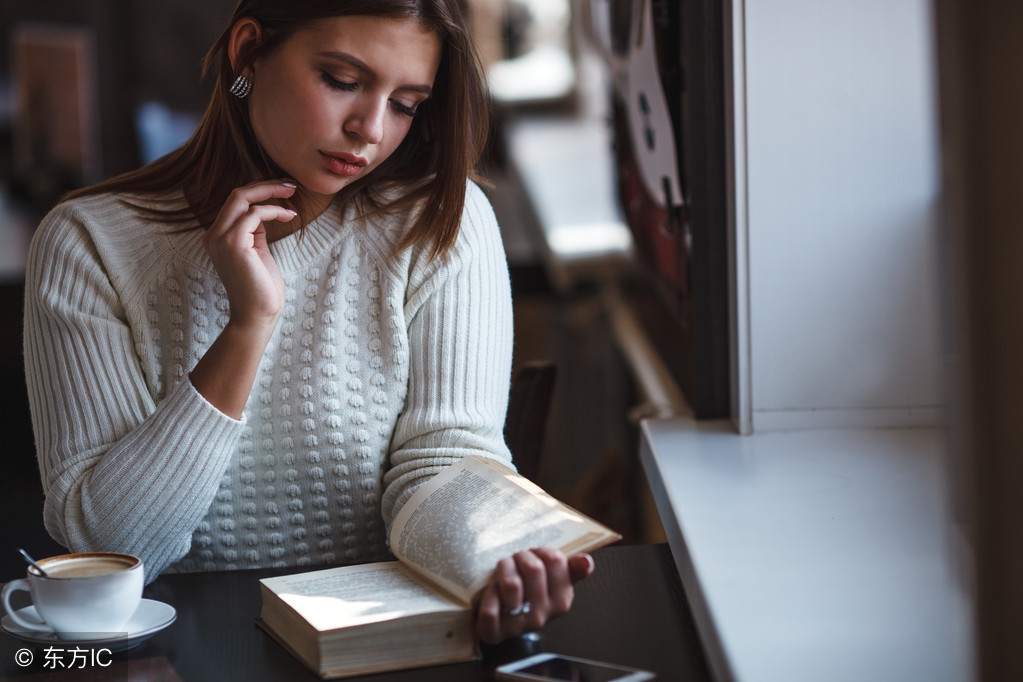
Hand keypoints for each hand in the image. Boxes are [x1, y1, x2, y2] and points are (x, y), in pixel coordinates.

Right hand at [202, 180, 297, 335]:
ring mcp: (220, 239)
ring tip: (292, 193)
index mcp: (217, 237)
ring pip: (241, 197)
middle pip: (236, 194)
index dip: (259, 191)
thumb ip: (254, 231)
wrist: (257, 316)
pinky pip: (254, 213)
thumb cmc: (261, 289)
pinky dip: (274, 210)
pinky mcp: (233, 244)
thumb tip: (262, 210)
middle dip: (265, 185)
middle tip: (291, 185)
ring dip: (271, 192)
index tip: (284, 190)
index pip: (235, 202)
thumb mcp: (257, 252)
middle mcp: (213, 235)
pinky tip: (289, 216)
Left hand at [474, 548, 594, 644]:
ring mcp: (519, 626)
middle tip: (515, 561)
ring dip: (504, 569)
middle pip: (533, 568)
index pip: (556, 560)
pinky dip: (488, 594)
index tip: (533, 555)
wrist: (500, 622)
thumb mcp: (550, 580)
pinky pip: (491, 609)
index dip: (540, 551)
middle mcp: (543, 615)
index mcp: (561, 600)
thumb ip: (571, 570)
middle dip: (520, 557)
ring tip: (503, 571)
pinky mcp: (495, 633)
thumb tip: (587, 562)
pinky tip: (491, 591)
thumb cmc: (526, 594)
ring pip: (512, 584)